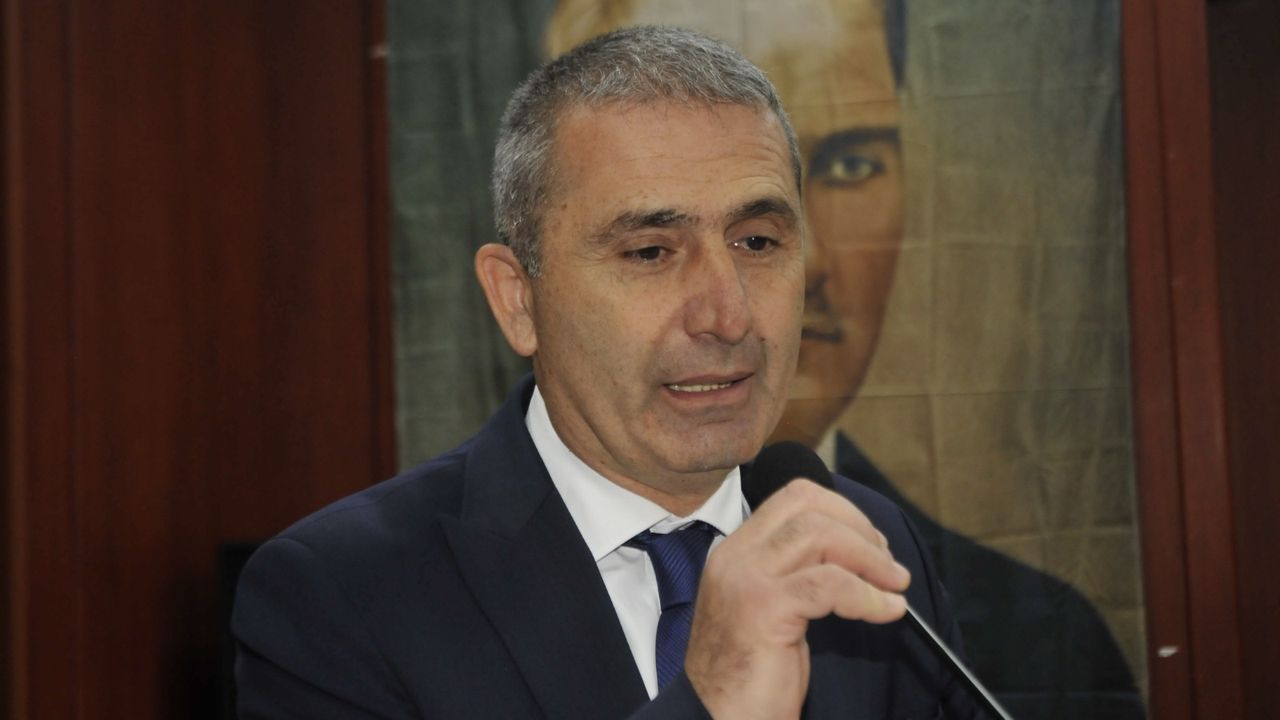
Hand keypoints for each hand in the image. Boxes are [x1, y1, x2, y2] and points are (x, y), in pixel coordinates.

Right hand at [684, 479, 909, 719]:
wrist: (719, 718)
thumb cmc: (751, 675)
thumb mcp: (770, 608)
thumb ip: (797, 573)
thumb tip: (856, 551)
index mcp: (736, 551)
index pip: (793, 498)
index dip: (842, 511)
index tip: (872, 543)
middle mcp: (735, 556)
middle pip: (808, 505)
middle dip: (860, 528)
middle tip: (888, 566)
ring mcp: (746, 578)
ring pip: (821, 535)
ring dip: (870, 558)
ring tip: (895, 587)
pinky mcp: (764, 607)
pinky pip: (831, 583)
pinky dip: (869, 595)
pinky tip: (887, 611)